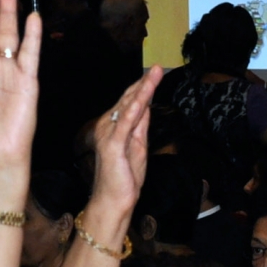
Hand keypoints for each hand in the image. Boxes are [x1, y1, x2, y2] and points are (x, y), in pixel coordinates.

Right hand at [88, 67, 163, 217]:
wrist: (115, 198)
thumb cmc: (126, 176)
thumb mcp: (139, 146)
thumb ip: (140, 126)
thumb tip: (146, 107)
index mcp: (115, 125)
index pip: (131, 102)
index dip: (143, 87)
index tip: (155, 73)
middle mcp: (109, 124)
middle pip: (129, 99)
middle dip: (144, 83)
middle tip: (158, 68)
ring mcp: (110, 133)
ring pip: (129, 106)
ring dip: (142, 89)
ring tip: (154, 74)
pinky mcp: (113, 144)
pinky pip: (125, 122)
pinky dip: (134, 108)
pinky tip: (143, 97)